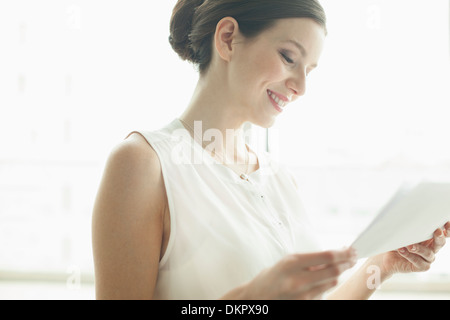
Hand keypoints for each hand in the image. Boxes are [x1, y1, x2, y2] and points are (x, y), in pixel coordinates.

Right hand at [236, 248, 356, 299]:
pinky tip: (325, 279)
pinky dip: (327, 284)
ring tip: (343, 266)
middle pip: (334, 271)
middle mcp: (298, 280)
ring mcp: (302, 295)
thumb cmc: (273, 276)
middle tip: (353, 257)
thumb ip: (310, 260)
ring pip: (331, 282)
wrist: (258, 297)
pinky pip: (323, 292)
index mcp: (292, 263)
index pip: (327, 256)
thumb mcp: (288, 262)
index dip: (343, 253)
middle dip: (347, 263)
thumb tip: (335, 256)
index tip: (351, 250)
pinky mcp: (305, 304)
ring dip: (339, 273)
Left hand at [376, 222, 449, 276]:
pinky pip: (418, 262)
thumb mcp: (402, 232)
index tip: (447, 224)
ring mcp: (427, 258)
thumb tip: (408, 217)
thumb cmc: (396, 241)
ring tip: (409, 245)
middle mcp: (432, 248)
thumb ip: (409, 226)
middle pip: (440, 243)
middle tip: (436, 231)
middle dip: (439, 237)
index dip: (448, 229)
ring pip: (428, 253)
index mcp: (430, 237)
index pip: (444, 233)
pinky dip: (409, 255)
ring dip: (419, 248)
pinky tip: (401, 250)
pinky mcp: (421, 267)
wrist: (386, 257)